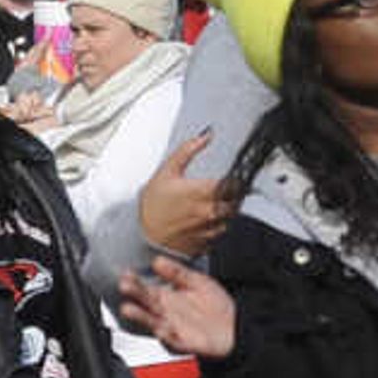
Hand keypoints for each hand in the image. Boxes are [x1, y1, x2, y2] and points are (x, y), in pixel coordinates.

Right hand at [117, 257, 236, 360]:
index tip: (125, 273)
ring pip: (153, 321)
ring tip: (128, 309)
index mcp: (167, 297)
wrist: (235, 326)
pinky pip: (172, 339)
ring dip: (140, 316)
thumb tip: (157, 260)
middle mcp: (166, 312)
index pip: (146, 288)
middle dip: (134, 294)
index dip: (135, 281)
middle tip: (124, 285)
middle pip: (146, 302)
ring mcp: (172, 328)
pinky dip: (166, 335)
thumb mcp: (197, 281)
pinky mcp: (183, 342)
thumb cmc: (215, 305)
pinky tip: (160, 329)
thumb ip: (178, 272)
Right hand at [135, 128, 234, 258]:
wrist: (141, 233)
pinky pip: (221, 233)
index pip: (233, 184)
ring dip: (227, 211)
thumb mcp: (167, 171)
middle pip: (236, 202)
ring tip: (212, 206)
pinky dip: (218, 226)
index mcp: (200, 192)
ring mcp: (207, 229)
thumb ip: (188, 150)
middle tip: (224, 192)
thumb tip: (206, 135)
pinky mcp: (205, 243)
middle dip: (233, 196)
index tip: (232, 178)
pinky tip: (205, 221)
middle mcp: (207, 212)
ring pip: (231, 219)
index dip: (236, 180)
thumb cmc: (152, 203)